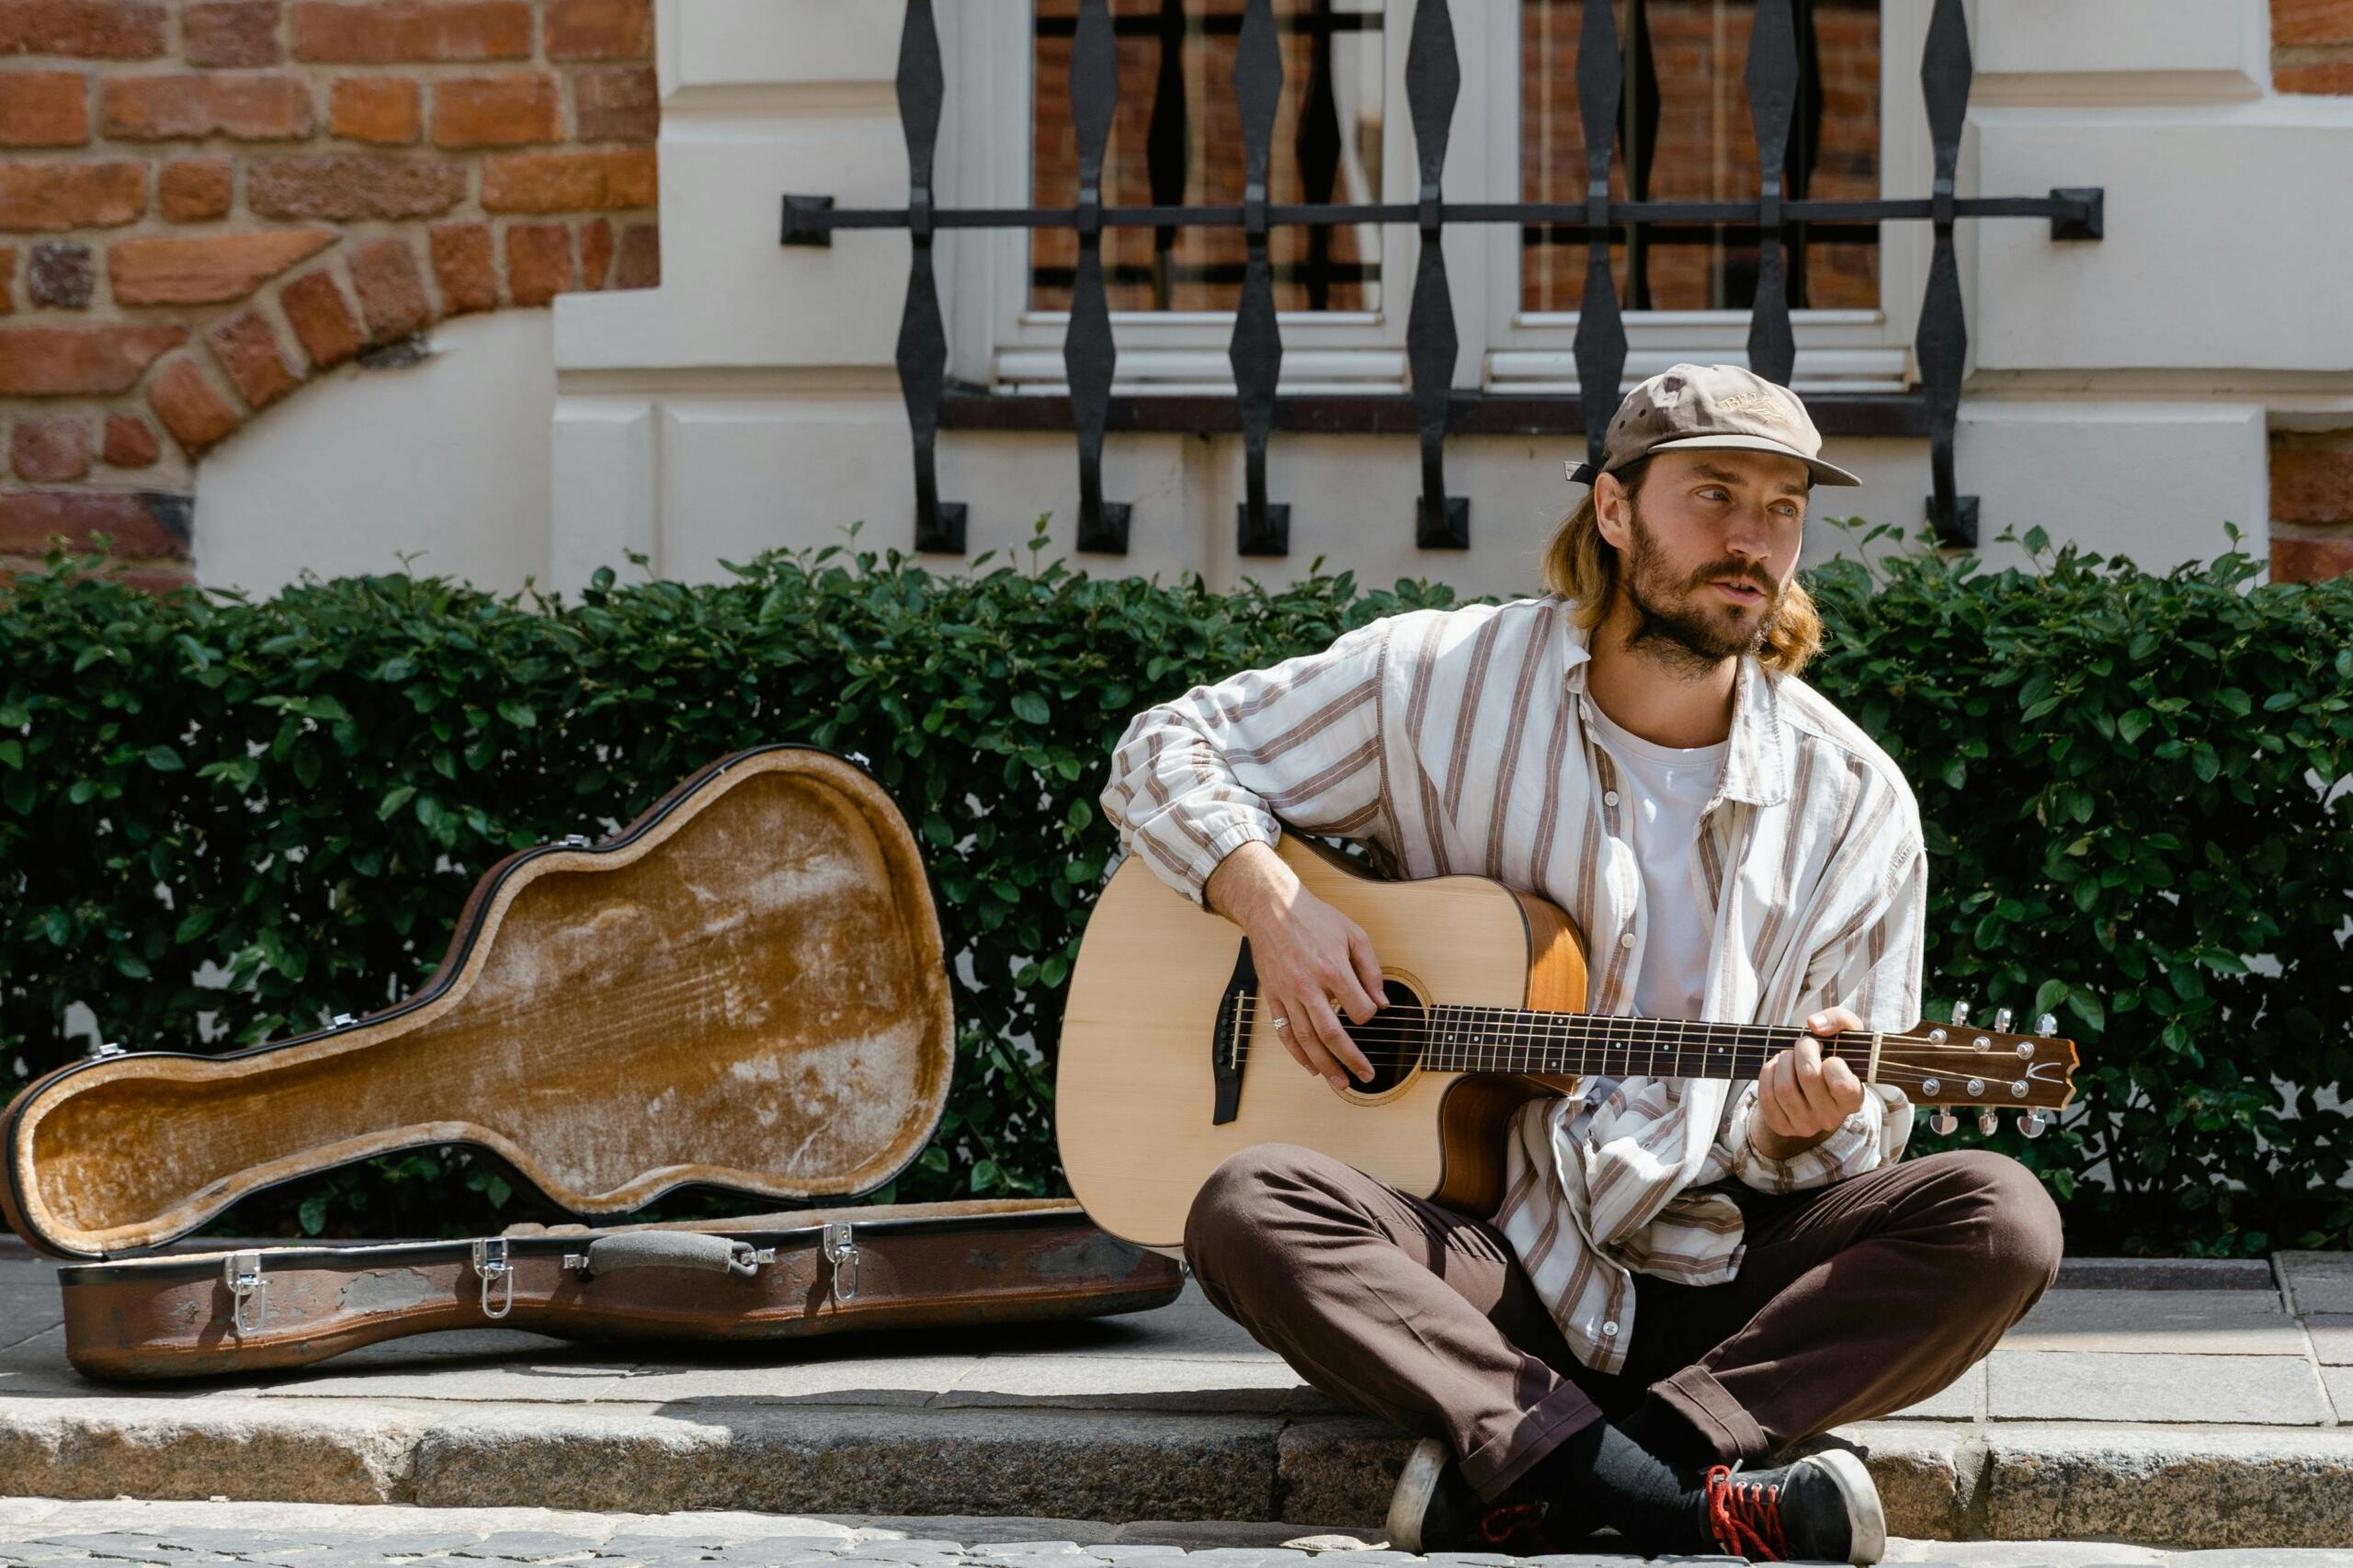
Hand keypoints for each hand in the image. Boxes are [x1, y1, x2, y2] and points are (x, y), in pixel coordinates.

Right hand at [1205, 842, 1384, 1089]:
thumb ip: (1371, 969)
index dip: (1369, 1015)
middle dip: (1352, 1059)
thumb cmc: (1315, 918)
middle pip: (1332, 1034)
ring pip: (1307, 1039)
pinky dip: (1298, 1053)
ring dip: (1325, 1065)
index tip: (1369, 1013)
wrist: (1271, 907)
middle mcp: (1309, 986)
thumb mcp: (1353, 934)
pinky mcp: (1273, 996)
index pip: (1359, 1009)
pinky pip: (1285, 1031)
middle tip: (1366, 1076)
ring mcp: (1288, 994)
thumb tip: (1382, 1002)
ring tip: (1340, 1082)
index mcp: (1333, 969)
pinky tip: (1311, 1066)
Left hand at [1751, 1006, 1867, 1159]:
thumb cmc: (1833, 1056)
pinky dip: (1768, 1075)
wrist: (1813, 1086)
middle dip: (1802, 1050)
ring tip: (1789, 1057)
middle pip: (1808, 1076)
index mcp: (1853, 1099)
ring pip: (1784, 1088)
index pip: (1842, 1083)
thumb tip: (1814, 1025)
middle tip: (1804, 1045)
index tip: (1831, 1055)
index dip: (1833, 1062)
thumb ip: (1840, 1019)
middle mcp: (1831, 1117)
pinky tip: (1777, 1069)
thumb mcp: (1847, 1034)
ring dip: (1783, 1061)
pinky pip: (1767, 1097)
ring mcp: (1806, 1125)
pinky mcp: (1782, 1126)